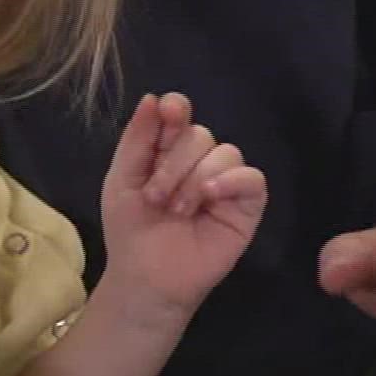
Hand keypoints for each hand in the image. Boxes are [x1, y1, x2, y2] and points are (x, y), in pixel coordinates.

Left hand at [100, 93, 266, 317]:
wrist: (147, 278)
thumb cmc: (131, 230)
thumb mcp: (123, 180)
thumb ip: (138, 139)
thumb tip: (154, 97)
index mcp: (167, 149)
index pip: (179, 113)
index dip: (176, 109)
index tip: (169, 115)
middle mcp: (199, 160)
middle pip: (200, 134)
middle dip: (174, 164)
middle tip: (155, 198)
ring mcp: (225, 182)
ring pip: (225, 152)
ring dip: (194, 180)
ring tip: (178, 211)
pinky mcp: (247, 205)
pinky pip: (252, 177)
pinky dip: (230, 181)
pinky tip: (209, 197)